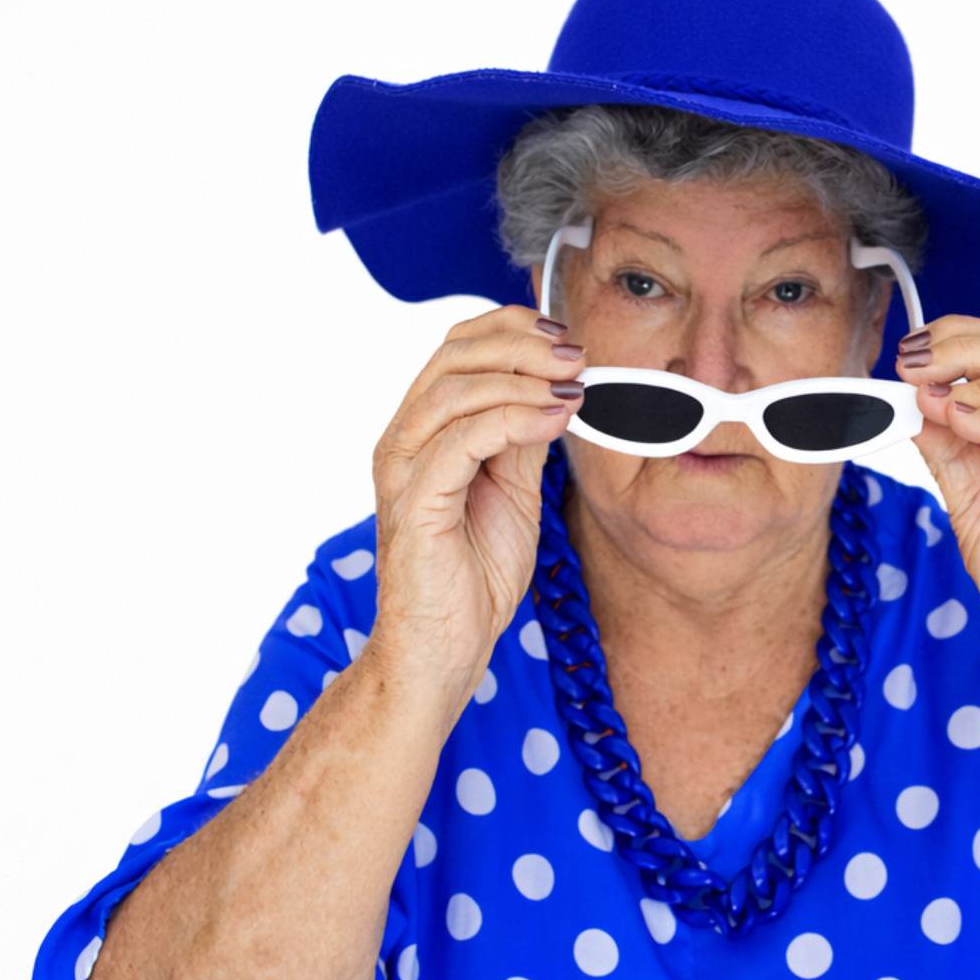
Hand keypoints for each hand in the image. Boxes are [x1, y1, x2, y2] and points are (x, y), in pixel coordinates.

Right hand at [364, 305, 586, 720]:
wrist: (443, 650)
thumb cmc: (473, 578)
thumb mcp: (513, 492)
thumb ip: (523, 439)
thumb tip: (558, 390)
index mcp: (422, 432)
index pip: (456, 350)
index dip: (510, 329)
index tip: (566, 335)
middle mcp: (402, 441)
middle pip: (453, 356)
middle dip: (522, 345)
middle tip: (577, 356)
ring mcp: (402, 469)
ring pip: (456, 390)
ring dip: (523, 378)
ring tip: (574, 385)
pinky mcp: (414, 503)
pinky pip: (461, 440)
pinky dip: (513, 419)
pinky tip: (554, 419)